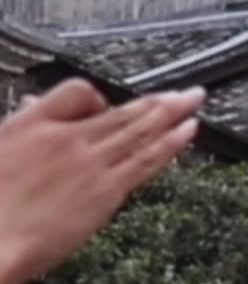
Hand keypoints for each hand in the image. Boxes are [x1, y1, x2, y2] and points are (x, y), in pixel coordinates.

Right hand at [0, 82, 203, 283]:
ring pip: (140, 131)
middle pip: (122, 112)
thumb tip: (31, 107)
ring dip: (172, 114)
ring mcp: (90, 163)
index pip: (76, 92)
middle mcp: (66, 138)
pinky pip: (146, 161)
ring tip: (193, 101)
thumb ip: (19, 129)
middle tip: (185, 93)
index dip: (96, 96)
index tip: (106, 104)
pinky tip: (188, 131)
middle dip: (158, 102)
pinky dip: (171, 143)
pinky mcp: (106, 191)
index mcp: (30, 125)